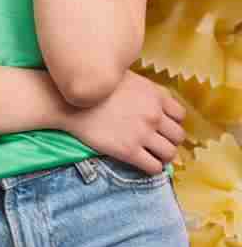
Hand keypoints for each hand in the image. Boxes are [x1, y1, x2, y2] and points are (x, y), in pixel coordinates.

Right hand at [60, 70, 185, 174]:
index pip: (180, 115)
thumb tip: (155, 102)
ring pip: (170, 153)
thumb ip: (145, 90)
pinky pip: (153, 167)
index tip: (163, 127)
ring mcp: (141, 133)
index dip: (172, 122)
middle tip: (158, 143)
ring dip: (163, 156)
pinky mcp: (128, 151)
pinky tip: (143, 163)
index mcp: (154, 95)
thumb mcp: (125, 78)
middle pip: (178, 136)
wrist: (66, 101)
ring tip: (153, 155)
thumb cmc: (93, 88)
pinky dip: (152, 168)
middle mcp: (153, 114)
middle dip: (169, 140)